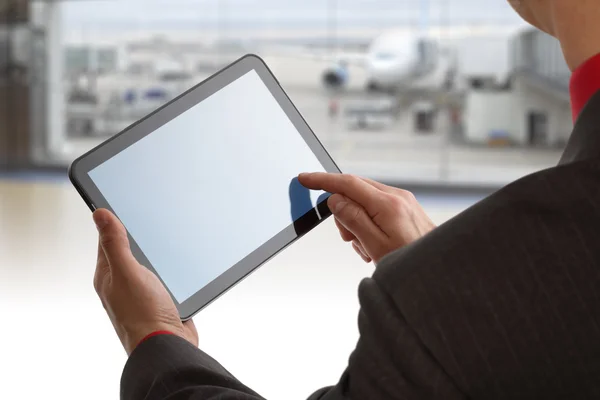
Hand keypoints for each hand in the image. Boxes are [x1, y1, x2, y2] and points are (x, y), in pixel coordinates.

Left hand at [93, 209, 197, 354]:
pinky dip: (170, 268)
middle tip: (150, 217)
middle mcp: (122, 284)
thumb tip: (99, 214)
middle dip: (139, 235)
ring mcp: (142, 293)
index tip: (124, 202)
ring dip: (157, 253)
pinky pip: (164, 277)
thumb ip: (115, 244)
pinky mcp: (161, 300)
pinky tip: (179, 263)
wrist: (168, 346)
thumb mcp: (127, 273)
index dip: (115, 220)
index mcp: (108, 276)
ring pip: (149, 263)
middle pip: (129, 250)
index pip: (107, 239)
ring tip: (167, 237)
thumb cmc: (144, 315)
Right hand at [299, 173, 434, 263]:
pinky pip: (376, 208)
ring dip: (357, 222)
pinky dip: (368, 224)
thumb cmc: (411, 263)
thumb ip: (353, 219)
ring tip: (367, 248)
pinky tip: (376, 245)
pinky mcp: (406, 209)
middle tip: (348, 237)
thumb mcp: (375, 245)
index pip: (347, 183)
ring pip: (364, 201)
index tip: (304, 178)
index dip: (323, 180)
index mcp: (388, 204)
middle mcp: (397, 197)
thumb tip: (335, 200)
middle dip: (343, 211)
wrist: (441, 271)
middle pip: (355, 190)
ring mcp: (403, 201)